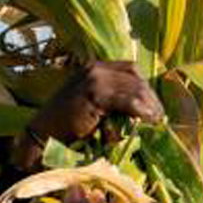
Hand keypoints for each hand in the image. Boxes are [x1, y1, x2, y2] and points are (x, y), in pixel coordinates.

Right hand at [11, 61, 164, 169]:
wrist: (43, 135)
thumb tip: (141, 107)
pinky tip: (146, 120)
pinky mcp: (95, 93)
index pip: (130, 69)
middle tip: (159, 117)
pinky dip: (141, 111)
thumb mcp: (90, 104)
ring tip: (155, 121)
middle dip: (151, 98)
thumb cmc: (66, 125)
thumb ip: (111, 99)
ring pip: (135, 89)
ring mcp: (95, 79)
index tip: (153, 105)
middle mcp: (95, 69)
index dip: (145, 86)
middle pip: (135, 79)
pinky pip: (128, 100)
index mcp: (94, 67)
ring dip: (149, 107)